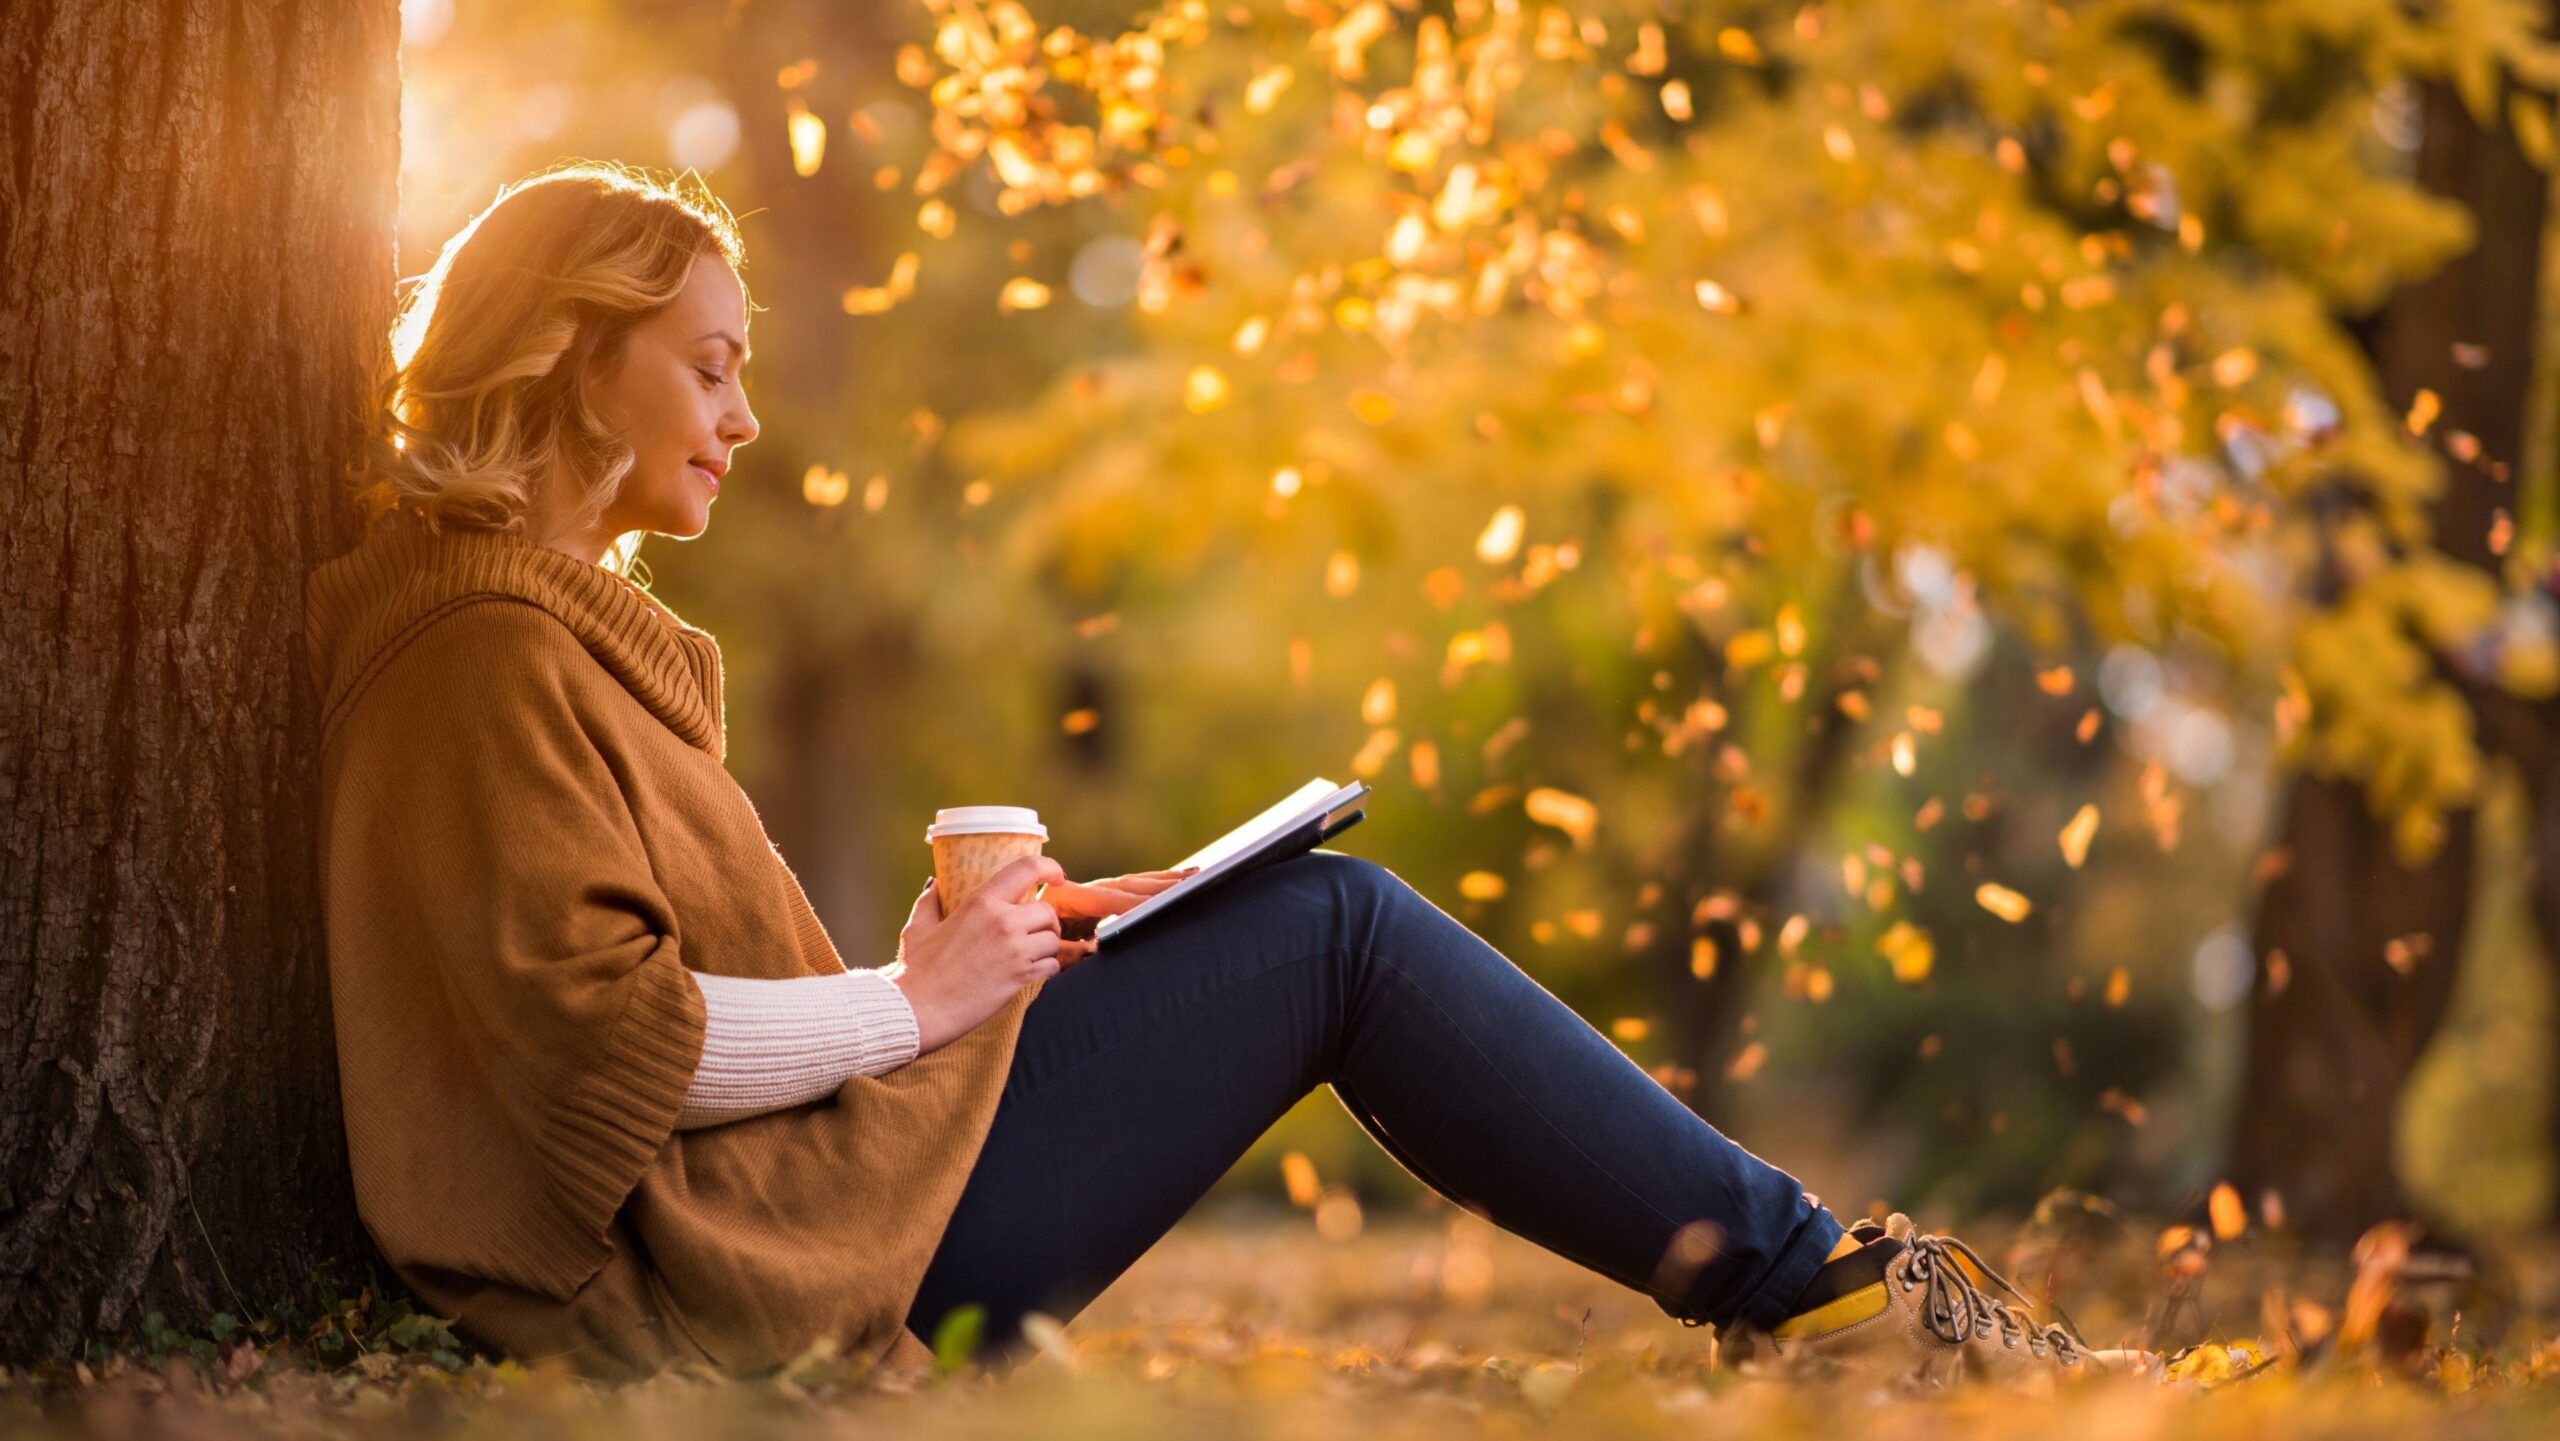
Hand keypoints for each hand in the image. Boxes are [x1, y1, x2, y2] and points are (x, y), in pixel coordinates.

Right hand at [890, 855, 1070, 1054]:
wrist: (918, 1010)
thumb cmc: (916, 971)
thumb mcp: (918, 928)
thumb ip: (929, 902)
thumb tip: (934, 885)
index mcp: (981, 903)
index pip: (1028, 869)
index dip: (1050, 867)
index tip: (1056, 876)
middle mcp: (1003, 922)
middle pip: (1048, 911)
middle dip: (1046, 922)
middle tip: (1035, 931)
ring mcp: (1015, 950)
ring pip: (1053, 940)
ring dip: (1047, 948)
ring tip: (1031, 955)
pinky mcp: (1021, 977)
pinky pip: (1052, 966)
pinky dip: (1047, 969)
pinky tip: (1031, 972)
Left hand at [1041, 867, 1198, 966]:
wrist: (1020, 933)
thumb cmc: (1033, 944)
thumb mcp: (1051, 949)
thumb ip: (1071, 950)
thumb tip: (1097, 949)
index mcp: (1072, 898)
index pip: (1110, 899)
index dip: (1134, 903)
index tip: (1158, 903)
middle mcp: (1088, 890)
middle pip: (1130, 885)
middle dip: (1160, 886)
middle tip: (1190, 883)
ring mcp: (1098, 891)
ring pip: (1137, 883)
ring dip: (1166, 880)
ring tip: (1194, 876)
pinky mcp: (1105, 896)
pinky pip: (1135, 887)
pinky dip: (1159, 882)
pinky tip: (1182, 878)